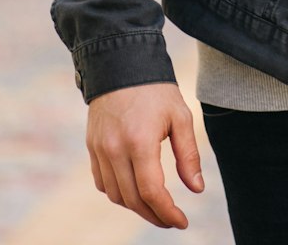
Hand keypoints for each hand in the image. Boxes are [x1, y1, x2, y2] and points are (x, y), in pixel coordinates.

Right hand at [85, 81, 204, 228]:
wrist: (121, 65)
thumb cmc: (156, 90)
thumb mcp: (181, 117)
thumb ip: (189, 155)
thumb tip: (196, 189)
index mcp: (139, 142)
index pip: (152, 192)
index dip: (168, 213)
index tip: (182, 222)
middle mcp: (114, 150)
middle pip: (133, 200)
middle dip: (154, 216)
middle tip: (172, 220)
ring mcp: (99, 150)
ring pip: (115, 195)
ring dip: (136, 207)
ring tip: (156, 207)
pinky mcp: (92, 147)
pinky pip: (102, 182)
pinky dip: (118, 193)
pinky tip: (134, 191)